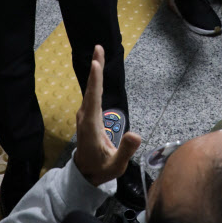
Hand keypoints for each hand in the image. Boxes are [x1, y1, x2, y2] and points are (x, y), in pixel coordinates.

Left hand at [74, 45, 141, 186]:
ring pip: (90, 89)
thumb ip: (126, 150)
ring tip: (99, 53)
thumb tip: (136, 134)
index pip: (94, 100)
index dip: (95, 82)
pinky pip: (92, 94)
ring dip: (95, 71)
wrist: (85, 174)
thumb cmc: (102, 169)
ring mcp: (85, 115)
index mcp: (92, 127)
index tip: (95, 64)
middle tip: (98, 47)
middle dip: (95, 67)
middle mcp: (86, 117)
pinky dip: (95, 80)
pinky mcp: (87, 115)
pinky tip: (98, 71)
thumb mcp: (116, 165)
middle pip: (91, 89)